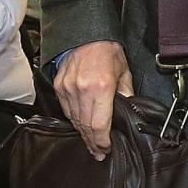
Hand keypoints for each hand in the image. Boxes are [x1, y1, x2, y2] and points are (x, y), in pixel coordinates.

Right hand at [56, 41, 135, 159]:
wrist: (85, 34)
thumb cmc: (107, 50)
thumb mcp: (124, 72)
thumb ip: (126, 94)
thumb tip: (128, 112)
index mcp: (101, 87)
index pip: (100, 125)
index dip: (103, 141)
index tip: (106, 149)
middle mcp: (82, 90)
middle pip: (86, 126)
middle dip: (93, 142)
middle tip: (99, 153)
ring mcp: (68, 89)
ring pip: (75, 120)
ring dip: (83, 133)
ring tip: (91, 143)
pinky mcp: (59, 87)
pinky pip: (66, 110)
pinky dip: (74, 120)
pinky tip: (81, 125)